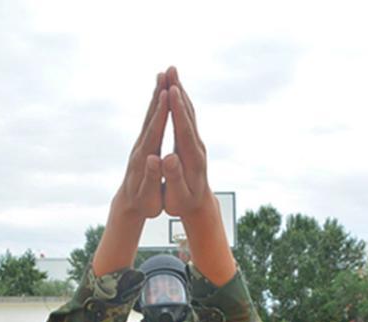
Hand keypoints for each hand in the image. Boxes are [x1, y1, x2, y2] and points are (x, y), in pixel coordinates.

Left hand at [94, 71, 168, 276]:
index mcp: (145, 158)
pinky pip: (152, 119)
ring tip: (163, 74)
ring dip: (157, 93)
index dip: (161, 113)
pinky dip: (157, 104)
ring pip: (150, 114)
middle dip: (159, 94)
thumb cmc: (142, 203)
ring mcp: (141, 143)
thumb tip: (155, 159)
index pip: (154, 132)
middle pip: (151, 116)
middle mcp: (141, 146)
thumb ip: (152, 178)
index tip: (167, 94)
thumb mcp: (148, 196)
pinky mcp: (144, 142)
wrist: (129, 204)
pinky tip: (161, 92)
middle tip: (167, 72)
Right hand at [159, 66, 235, 284]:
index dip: (178, 110)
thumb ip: (174, 177)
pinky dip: (180, 100)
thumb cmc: (183, 203)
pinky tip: (174, 89)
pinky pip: (186, 116)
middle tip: (171, 70)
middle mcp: (196, 146)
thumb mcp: (178, 195)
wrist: (198, 205)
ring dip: (180, 91)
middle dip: (179, 92)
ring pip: (188, 112)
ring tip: (171, 72)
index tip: (172, 92)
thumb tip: (168, 159)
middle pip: (188, 115)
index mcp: (192, 158)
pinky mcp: (192, 141)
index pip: (184, 130)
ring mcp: (196, 142)